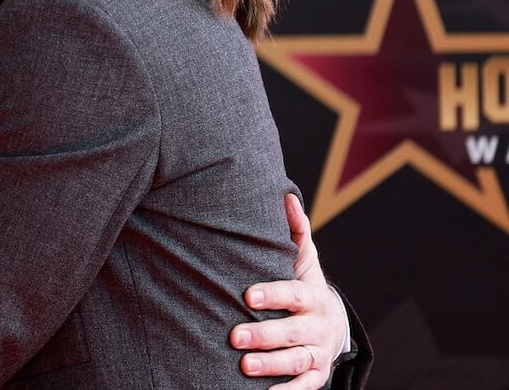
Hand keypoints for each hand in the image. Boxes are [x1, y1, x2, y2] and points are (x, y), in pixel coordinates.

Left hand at [229, 194, 345, 388]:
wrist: (332, 324)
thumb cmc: (304, 287)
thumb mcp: (303, 261)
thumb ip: (295, 233)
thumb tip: (286, 197)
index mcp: (311, 295)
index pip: (293, 295)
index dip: (272, 295)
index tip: (247, 296)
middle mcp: (318, 326)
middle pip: (293, 332)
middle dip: (265, 335)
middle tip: (235, 337)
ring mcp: (318, 352)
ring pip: (297, 362)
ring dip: (272, 365)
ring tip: (244, 366)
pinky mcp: (318, 375)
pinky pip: (306, 387)